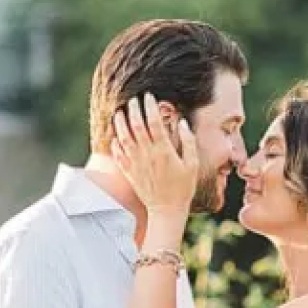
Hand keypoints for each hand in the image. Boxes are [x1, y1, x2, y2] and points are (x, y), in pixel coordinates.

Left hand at [111, 93, 197, 233]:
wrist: (166, 210)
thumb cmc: (182, 188)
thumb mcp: (192, 164)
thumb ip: (189, 142)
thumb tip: (182, 122)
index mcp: (163, 151)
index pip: (154, 122)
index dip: (150, 107)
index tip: (149, 97)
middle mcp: (147, 155)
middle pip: (136, 125)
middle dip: (134, 109)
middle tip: (133, 100)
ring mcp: (136, 163)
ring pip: (123, 137)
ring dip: (120, 123)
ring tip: (120, 113)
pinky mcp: (129, 172)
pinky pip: (118, 154)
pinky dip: (115, 143)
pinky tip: (116, 136)